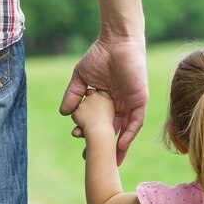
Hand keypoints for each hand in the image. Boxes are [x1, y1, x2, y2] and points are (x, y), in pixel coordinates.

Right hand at [60, 37, 147, 164]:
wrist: (117, 41)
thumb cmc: (100, 55)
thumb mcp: (82, 78)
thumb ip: (74, 95)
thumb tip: (64, 113)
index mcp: (106, 101)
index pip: (98, 123)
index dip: (89, 134)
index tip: (78, 144)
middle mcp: (119, 105)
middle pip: (112, 131)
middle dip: (104, 147)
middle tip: (94, 161)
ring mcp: (130, 103)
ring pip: (125, 130)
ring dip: (119, 147)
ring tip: (111, 162)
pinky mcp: (139, 100)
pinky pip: (135, 121)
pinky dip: (128, 134)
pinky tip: (120, 145)